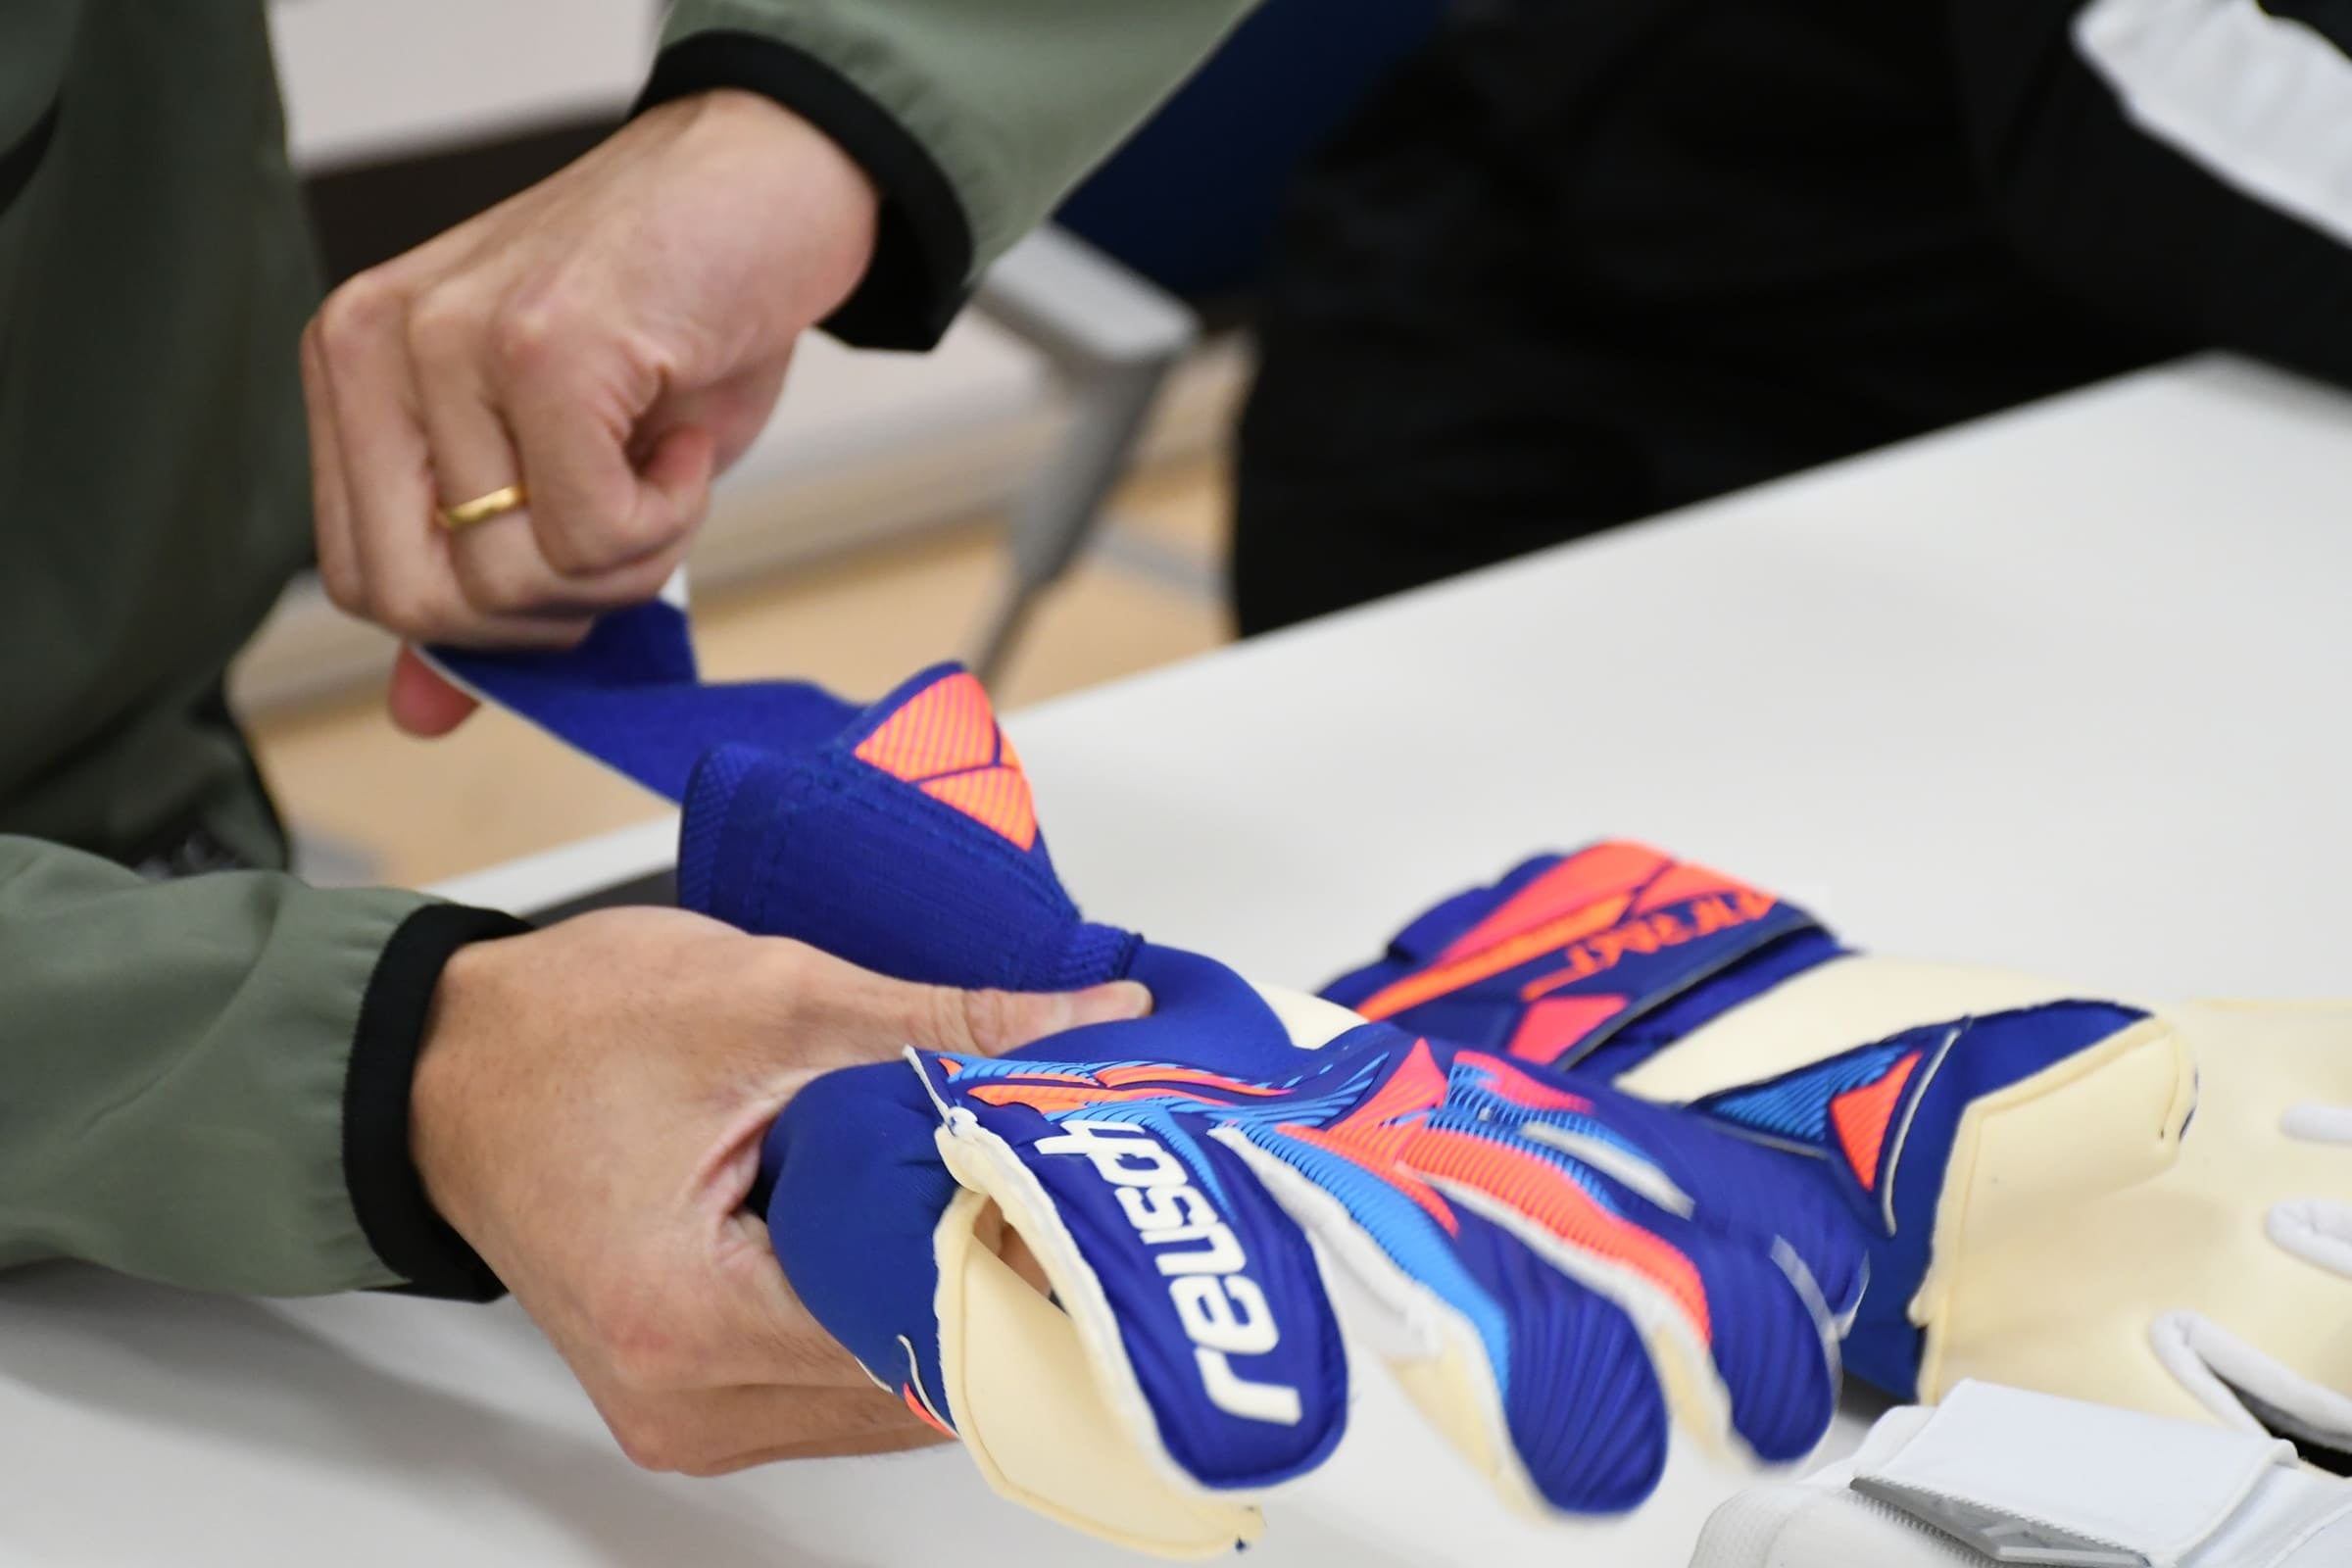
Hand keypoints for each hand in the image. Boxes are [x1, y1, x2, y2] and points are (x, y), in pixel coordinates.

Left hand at [301, 90, 879, 735]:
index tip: (570, 552)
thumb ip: (478, 580)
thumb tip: (416, 715)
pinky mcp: (544, 344)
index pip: (365, 583)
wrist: (770, 186)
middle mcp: (377, 342)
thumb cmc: (670, 317)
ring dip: (628, 560)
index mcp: (353, 366)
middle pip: (422, 600)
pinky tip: (686, 437)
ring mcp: (452, 338)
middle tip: (625, 525)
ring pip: (512, 577)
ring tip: (664, 466)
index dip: (486, 618)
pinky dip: (669, 518)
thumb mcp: (558, 463)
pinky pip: (593, 533)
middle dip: (550, 606)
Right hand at [411, 907, 1149, 1474]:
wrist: (444, 1066)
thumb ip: (946, 1025)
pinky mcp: (702, 1392)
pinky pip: (846, 1377)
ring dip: (959, 1294)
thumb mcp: (770, 998)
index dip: (1028, 1256)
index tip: (1099, 1186)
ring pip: (896, 1390)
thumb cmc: (557, 1034)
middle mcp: (688, 1402)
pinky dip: (900, 1304)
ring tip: (1006, 1189)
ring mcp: (693, 1412)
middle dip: (1008, 1276)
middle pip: (923, 1379)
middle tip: (1078, 1177)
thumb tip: (1094, 1024)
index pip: (925, 1333)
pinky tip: (931, 1225)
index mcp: (690, 1320)